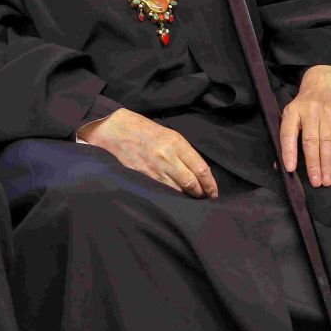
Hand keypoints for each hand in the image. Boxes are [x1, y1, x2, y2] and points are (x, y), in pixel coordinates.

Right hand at [78, 109, 218, 198]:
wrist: (117, 131)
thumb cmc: (146, 131)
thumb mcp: (170, 135)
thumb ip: (185, 153)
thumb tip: (200, 173)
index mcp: (176, 143)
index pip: (200, 169)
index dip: (210, 184)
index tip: (213, 192)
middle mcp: (167, 157)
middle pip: (191, 183)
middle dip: (200, 193)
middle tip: (203, 197)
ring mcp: (154, 169)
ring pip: (177, 190)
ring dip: (186, 197)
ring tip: (190, 199)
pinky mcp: (143, 177)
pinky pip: (162, 192)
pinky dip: (171, 197)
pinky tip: (174, 198)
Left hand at [281, 65, 330, 186]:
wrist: (324, 82)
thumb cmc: (305, 106)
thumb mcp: (291, 116)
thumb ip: (286, 139)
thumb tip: (279, 166)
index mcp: (293, 112)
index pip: (288, 133)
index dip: (288, 151)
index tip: (290, 169)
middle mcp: (310, 111)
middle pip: (310, 141)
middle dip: (313, 164)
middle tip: (316, 182)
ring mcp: (327, 112)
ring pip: (327, 141)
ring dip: (327, 162)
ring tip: (327, 180)